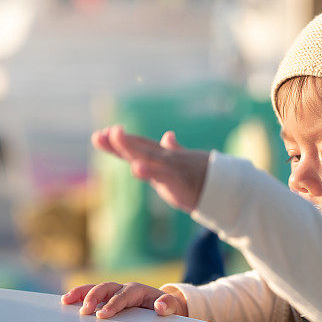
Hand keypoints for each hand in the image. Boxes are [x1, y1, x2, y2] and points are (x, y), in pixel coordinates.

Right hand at [61, 282, 187, 318]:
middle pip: (106, 288)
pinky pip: (91, 296)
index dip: (113, 305)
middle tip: (84, 311)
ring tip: (66, 301)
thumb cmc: (167, 308)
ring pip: (95, 289)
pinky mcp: (107, 300)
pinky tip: (66, 303)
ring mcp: (114, 293)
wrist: (165, 306)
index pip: (123, 296)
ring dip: (80, 293)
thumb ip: (169, 306)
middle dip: (94, 297)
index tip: (102, 315)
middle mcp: (123, 289)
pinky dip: (79, 297)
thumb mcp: (173, 307)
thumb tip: (160, 306)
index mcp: (137, 291)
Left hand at [91, 125, 208, 212]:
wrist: (222, 185)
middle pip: (138, 148)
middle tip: (99, 135)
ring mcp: (171, 167)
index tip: (99, 135)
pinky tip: (136, 168)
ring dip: (130, 147)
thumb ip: (172, 150)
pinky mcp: (178, 179)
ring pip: (148, 155)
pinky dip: (149, 170)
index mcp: (163, 156)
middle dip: (119, 142)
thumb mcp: (182, 162)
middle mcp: (164, 158)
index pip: (138, 146)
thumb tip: (169, 135)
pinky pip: (162, 174)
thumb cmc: (201, 174)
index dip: (119, 142)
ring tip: (115, 136)